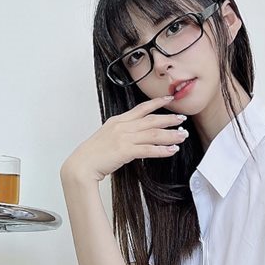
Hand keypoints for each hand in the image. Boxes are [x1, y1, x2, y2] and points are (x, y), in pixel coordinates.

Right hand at [60, 94, 188, 183]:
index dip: (157, 102)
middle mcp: (122, 126)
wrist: (82, 165)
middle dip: (169, 119)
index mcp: (118, 121)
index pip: (142, 108)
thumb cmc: (93, 154)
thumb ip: (122, 133)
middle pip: (151, 120)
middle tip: (182, 119)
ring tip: (182, 136)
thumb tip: (134, 136)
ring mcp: (124, 138)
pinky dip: (162, 150)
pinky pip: (148, 150)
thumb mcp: (108, 137)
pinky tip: (172, 150)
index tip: (169, 99)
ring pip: (153, 134)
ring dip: (170, 135)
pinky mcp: (125, 151)